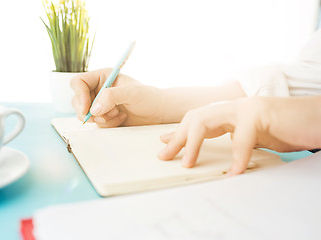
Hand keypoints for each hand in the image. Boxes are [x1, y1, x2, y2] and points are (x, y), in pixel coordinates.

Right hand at [70, 68, 163, 126]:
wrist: (158, 112)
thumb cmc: (148, 97)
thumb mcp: (131, 93)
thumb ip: (111, 97)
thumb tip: (94, 108)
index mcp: (102, 77)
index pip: (79, 83)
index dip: (79, 96)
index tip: (86, 109)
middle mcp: (98, 89)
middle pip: (77, 100)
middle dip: (89, 111)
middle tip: (103, 116)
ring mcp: (100, 104)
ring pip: (85, 114)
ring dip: (102, 118)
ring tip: (118, 114)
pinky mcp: (104, 116)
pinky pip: (96, 123)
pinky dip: (108, 124)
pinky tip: (121, 119)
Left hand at [158, 96, 320, 175]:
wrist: (317, 118)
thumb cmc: (289, 129)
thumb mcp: (256, 137)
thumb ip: (236, 140)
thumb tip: (221, 156)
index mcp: (232, 113)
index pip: (198, 120)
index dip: (179, 132)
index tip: (164, 143)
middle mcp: (234, 108)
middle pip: (194, 118)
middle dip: (177, 137)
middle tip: (165, 155)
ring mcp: (246, 108)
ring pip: (205, 121)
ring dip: (193, 143)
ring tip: (187, 163)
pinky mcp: (262, 114)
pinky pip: (241, 137)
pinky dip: (237, 158)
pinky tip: (234, 172)